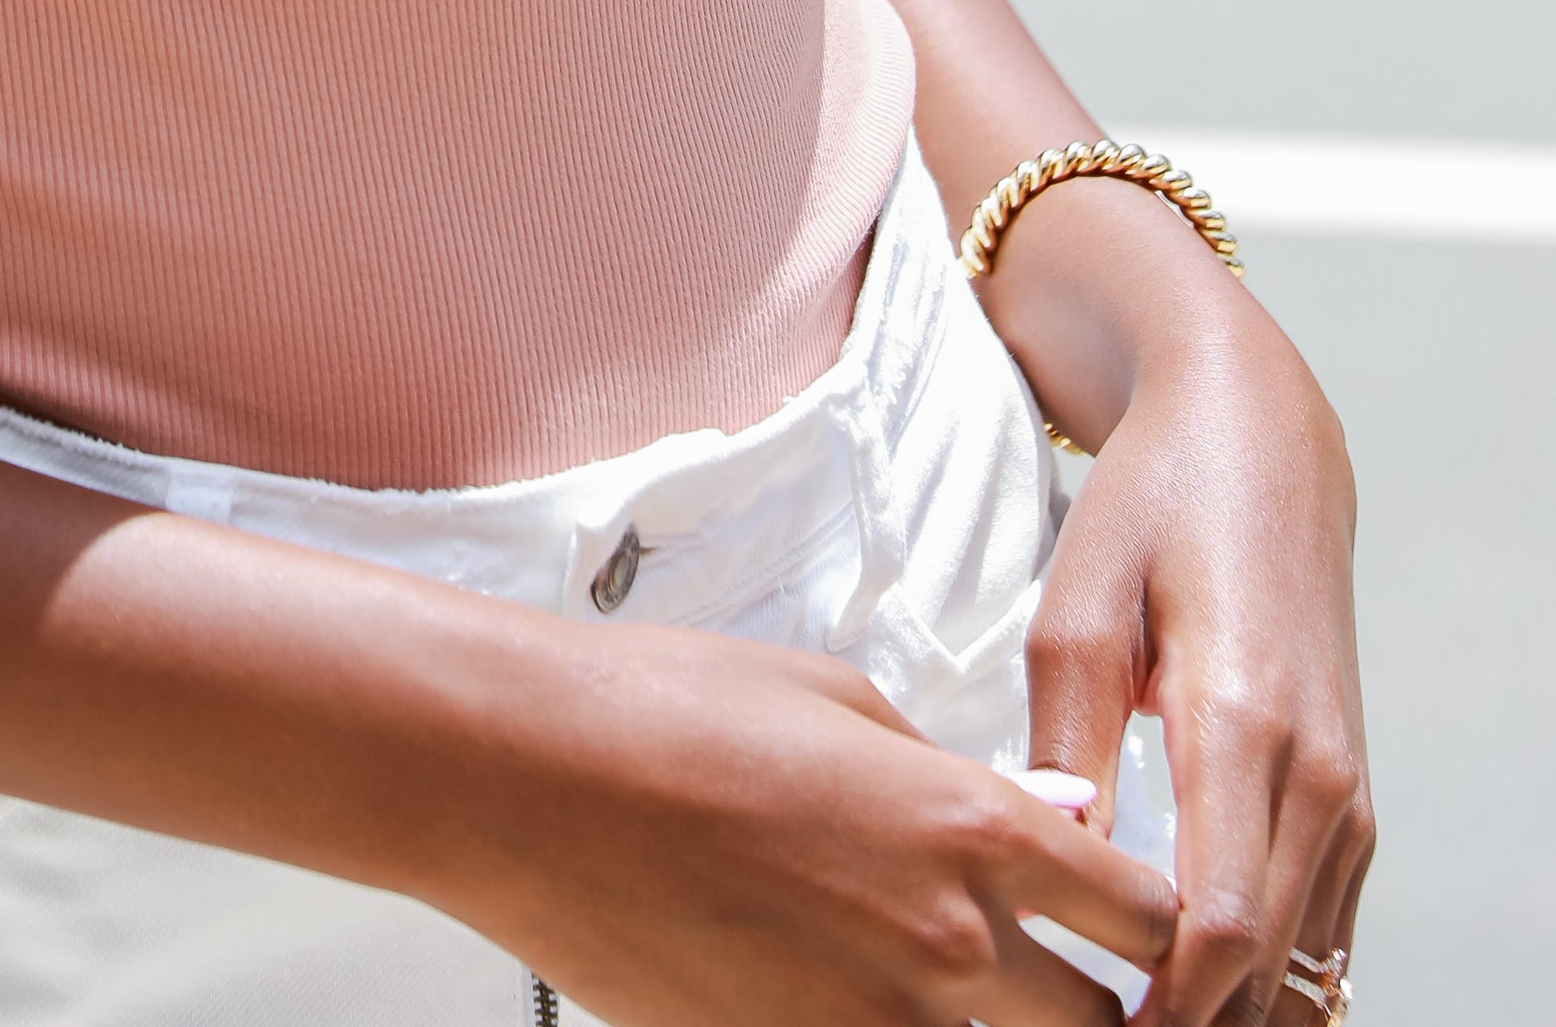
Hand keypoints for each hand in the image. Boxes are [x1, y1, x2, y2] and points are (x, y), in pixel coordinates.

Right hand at [448, 624, 1176, 1026]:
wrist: (530, 778)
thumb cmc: (666, 708)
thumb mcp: (837, 698)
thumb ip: (958, 777)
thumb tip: (1056, 828)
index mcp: (964, 826)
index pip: (1143, 910)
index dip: (1163, 925)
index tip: (1152, 928)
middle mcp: (945, 944)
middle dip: (1108, 1016)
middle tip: (1085, 996)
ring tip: (968, 999)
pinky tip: (855, 999)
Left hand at [1024, 303, 1371, 1025]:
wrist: (1259, 447)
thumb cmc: (1150, 515)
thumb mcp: (1076, 607)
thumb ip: (1067, 743)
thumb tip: (1055, 860)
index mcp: (1239, 722)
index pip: (1217, 924)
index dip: (1160, 1006)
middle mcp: (1316, 775)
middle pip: (1264, 968)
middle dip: (1186, 1021)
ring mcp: (1349, 794)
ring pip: (1304, 965)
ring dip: (1229, 1009)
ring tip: (1130, 1016)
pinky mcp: (1355, 801)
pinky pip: (1322, 929)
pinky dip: (1267, 976)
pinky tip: (1189, 987)